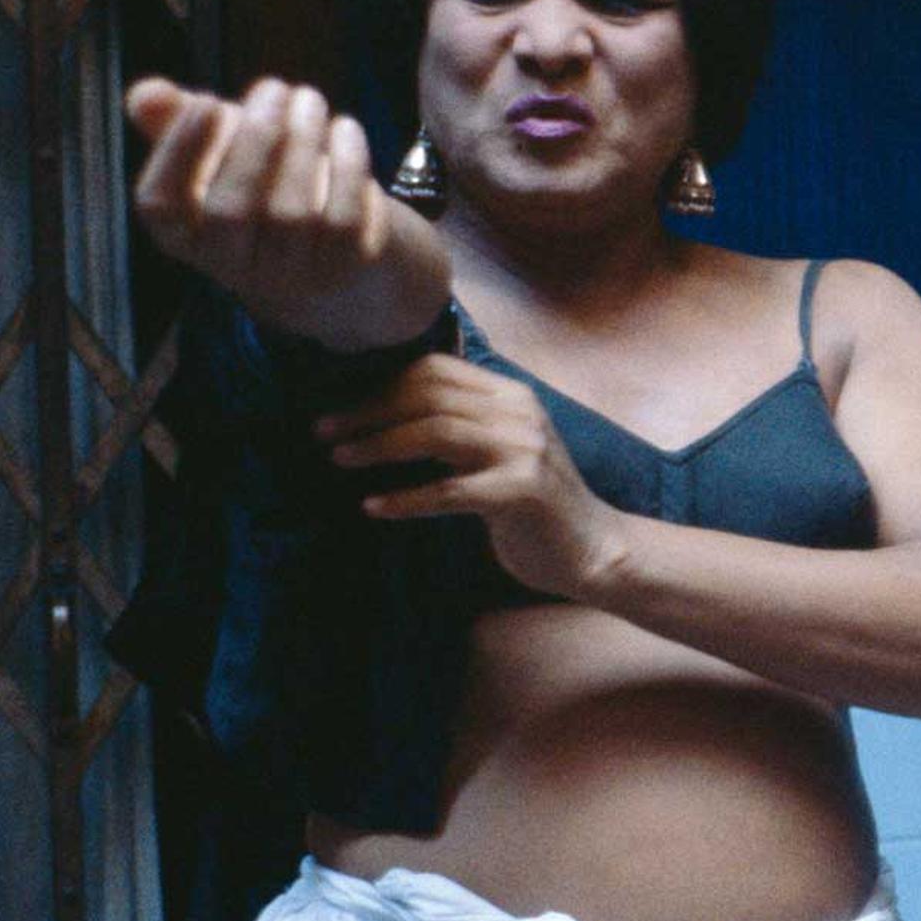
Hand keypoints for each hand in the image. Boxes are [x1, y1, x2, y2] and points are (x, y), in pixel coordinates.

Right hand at [128, 76, 401, 317]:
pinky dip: (346, 167)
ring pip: (290, 214)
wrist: (346, 244)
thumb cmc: (266, 182)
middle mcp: (233, 266)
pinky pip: (344, 221)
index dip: (177, 152)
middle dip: (254, 139)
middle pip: (230, 210)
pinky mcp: (344, 270)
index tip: (205, 101)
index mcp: (187, 235)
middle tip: (274, 87)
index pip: (161, 206)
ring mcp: (290, 274)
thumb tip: (145, 95)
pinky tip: (345, 128)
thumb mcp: (220, 149)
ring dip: (302, 143)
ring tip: (309, 98)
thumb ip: (176, 121)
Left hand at [319, 357, 628, 597]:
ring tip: (340, 460)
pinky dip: (405, 499)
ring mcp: (523, 452)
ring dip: (378, 446)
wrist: (595, 550)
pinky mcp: (521, 493)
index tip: (342, 411)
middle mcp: (520, 414)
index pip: (436, 370)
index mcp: (512, 396)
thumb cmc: (535, 506)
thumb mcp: (501, 451)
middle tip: (324, 433)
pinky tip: (374, 507)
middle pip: (428, 396)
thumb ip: (461, 427)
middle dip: (368, 412)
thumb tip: (387, 415)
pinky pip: (448, 491)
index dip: (381, 386)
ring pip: (434, 433)